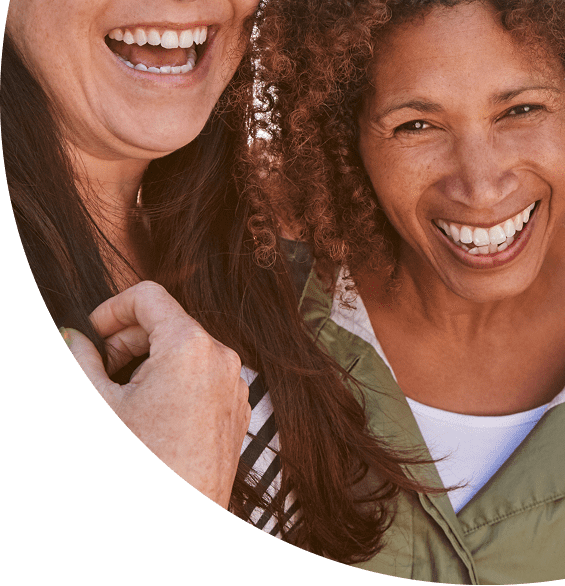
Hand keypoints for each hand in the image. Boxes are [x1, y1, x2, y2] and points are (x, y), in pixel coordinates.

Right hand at [61, 280, 250, 506]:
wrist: (177, 525)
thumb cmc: (140, 465)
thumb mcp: (97, 406)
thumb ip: (80, 360)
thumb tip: (72, 338)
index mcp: (190, 345)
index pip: (149, 295)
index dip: (112, 309)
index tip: (90, 335)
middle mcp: (221, 357)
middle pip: (169, 322)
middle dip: (128, 340)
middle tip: (99, 372)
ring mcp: (234, 384)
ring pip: (186, 351)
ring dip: (150, 363)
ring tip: (122, 399)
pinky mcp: (236, 409)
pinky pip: (203, 378)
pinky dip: (175, 383)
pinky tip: (150, 416)